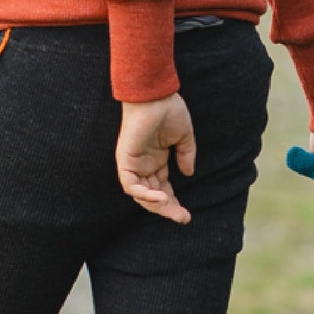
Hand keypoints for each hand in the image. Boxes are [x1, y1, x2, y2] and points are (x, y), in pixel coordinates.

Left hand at [116, 95, 195, 222]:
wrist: (156, 94)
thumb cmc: (169, 110)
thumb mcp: (184, 136)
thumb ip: (186, 155)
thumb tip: (188, 173)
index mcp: (156, 159)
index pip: (163, 188)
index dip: (173, 202)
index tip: (187, 214)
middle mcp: (144, 164)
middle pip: (153, 195)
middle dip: (167, 209)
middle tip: (182, 218)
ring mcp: (133, 163)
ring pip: (140, 194)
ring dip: (156, 205)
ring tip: (173, 210)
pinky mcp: (125, 159)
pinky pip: (130, 185)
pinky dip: (143, 194)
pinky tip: (160, 197)